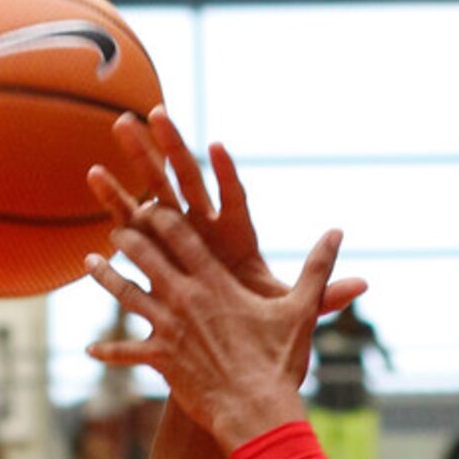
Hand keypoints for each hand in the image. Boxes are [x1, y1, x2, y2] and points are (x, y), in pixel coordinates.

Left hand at [83, 198, 342, 450]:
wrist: (255, 411)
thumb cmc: (278, 363)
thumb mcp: (300, 311)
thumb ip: (317, 269)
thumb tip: (339, 232)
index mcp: (216, 284)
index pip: (182, 238)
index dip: (163, 217)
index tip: (150, 204)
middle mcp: (186, 299)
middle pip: (147, 257)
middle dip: (130, 238)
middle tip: (117, 227)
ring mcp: (169, 329)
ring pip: (127, 295)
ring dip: (106, 277)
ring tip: (90, 261)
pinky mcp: (161, 359)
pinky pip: (128, 352)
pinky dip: (109, 351)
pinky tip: (90, 349)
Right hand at [89, 107, 367, 314]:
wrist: (223, 345)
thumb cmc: (257, 326)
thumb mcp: (289, 310)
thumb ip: (320, 295)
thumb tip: (363, 286)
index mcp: (238, 235)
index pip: (233, 198)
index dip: (226, 174)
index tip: (217, 146)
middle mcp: (206, 226)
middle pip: (190, 181)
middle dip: (173, 147)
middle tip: (158, 113)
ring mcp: (176, 233)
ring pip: (155, 190)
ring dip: (138, 159)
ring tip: (120, 125)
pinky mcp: (151, 248)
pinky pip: (130, 219)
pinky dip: (114, 199)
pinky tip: (95, 175)